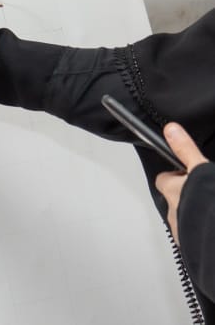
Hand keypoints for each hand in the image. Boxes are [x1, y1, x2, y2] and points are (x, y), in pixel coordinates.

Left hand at [155, 122, 209, 244]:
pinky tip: (211, 225)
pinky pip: (194, 234)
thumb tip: (171, 129)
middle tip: (204, 191)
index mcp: (172, 191)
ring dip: (194, 213)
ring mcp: (182, 231)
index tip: (188, 172)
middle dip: (187, 195)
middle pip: (175, 198)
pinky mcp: (193, 245)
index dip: (176, 175)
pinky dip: (202, 229)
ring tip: (210, 209)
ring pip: (185, 217)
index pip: (164, 179)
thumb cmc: (209, 202)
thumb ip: (186, 150)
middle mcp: (173, 212)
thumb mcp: (200, 170)